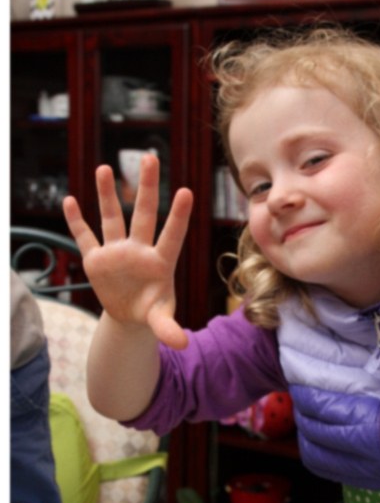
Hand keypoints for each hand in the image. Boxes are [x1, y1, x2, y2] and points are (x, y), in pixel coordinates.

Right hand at [62, 154, 192, 349]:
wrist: (131, 316)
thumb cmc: (152, 311)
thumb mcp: (161, 320)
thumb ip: (168, 328)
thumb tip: (180, 344)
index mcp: (161, 262)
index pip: (172, 234)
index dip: (178, 216)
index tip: (187, 191)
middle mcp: (139, 249)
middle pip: (143, 214)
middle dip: (146, 187)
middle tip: (151, 158)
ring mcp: (117, 251)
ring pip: (112, 217)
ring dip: (107, 194)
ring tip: (107, 167)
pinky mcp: (96, 258)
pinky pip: (85, 237)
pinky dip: (76, 221)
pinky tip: (70, 200)